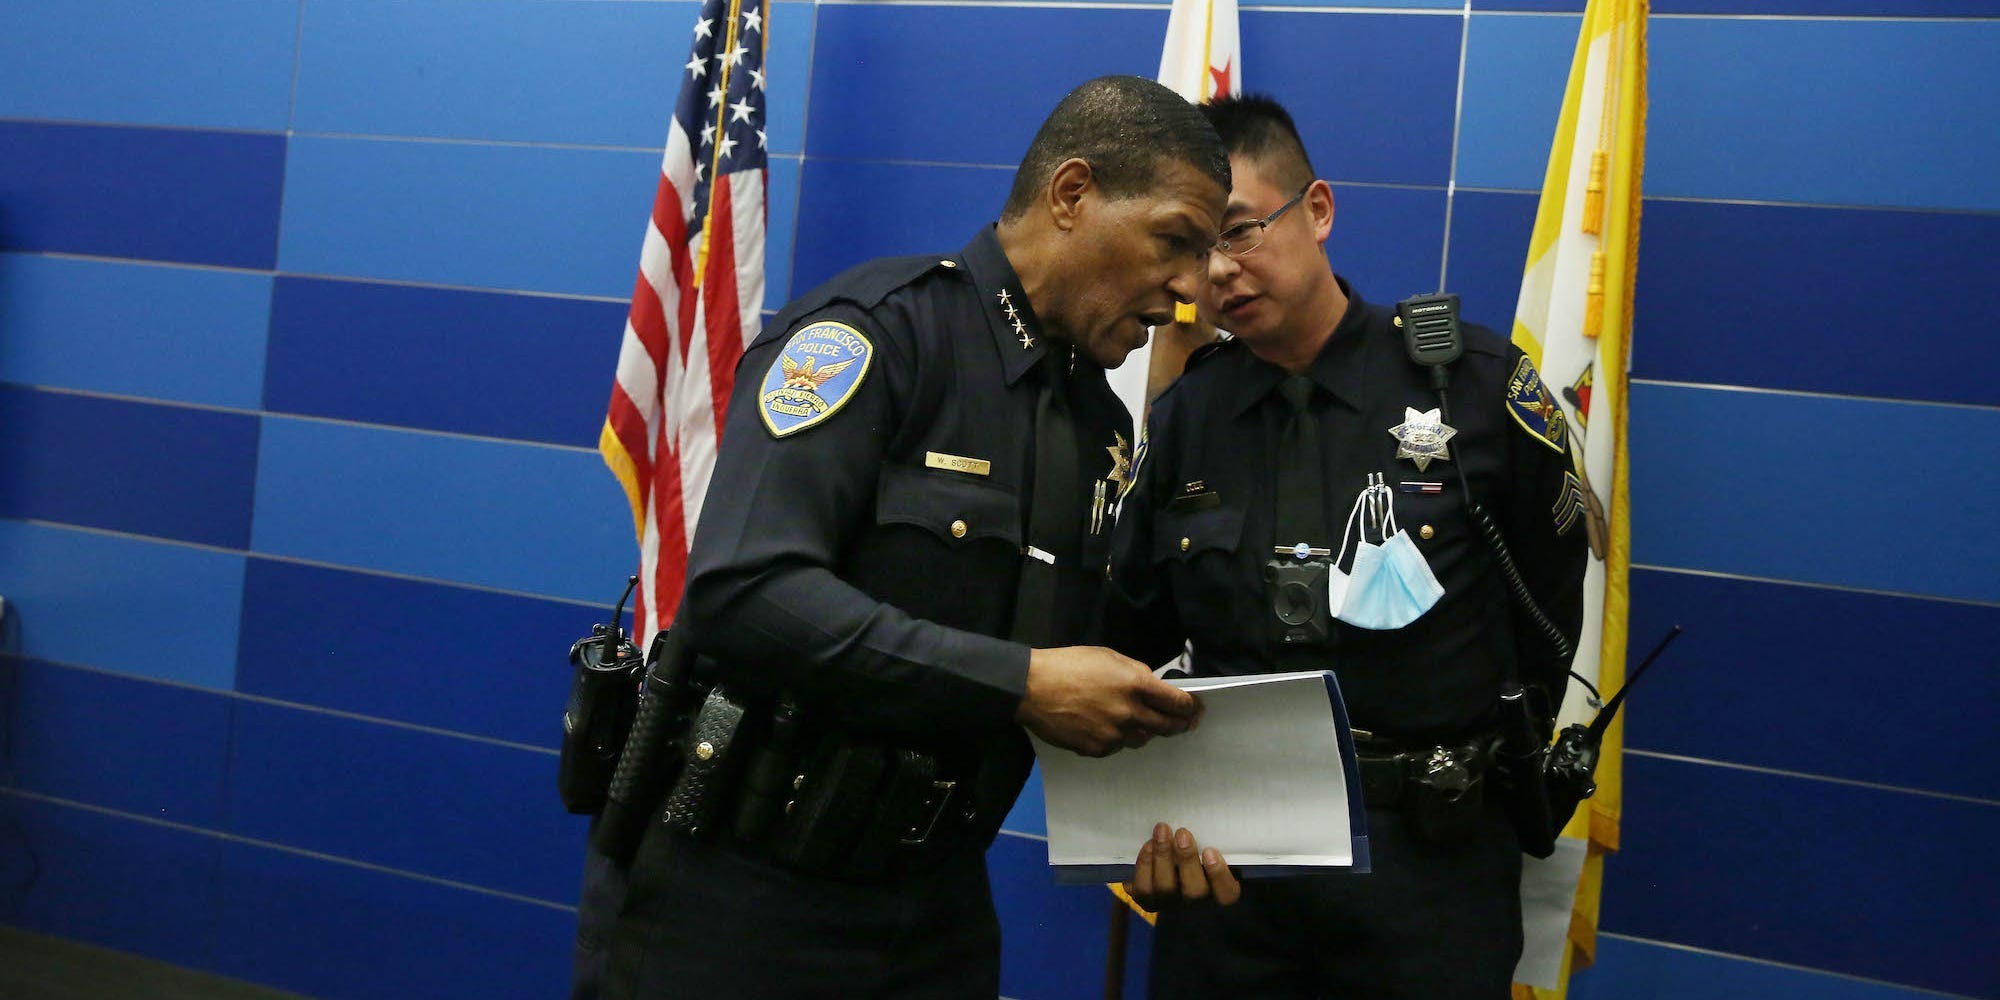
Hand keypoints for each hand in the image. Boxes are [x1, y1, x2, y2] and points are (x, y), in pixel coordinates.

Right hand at [1014, 646, 1201, 756]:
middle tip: (1182, 724)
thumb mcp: (1109, 656)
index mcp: (1136, 684)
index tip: (1195, 710)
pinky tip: (1104, 726)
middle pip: (1166, 726)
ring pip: (1141, 738)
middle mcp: (1130, 713)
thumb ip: (1137, 673)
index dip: (1191, 708)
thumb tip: (1154, 688)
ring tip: (1134, 721)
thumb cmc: (1069, 665)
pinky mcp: (1097, 750)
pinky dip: (1116, 738)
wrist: (1031, 688)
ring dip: (1143, 730)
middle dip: (1177, 725)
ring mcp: (1114, 735)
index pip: (1177, 703)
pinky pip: (1117, 747)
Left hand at [1126, 823, 1239, 907]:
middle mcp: (1196, 904)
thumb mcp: (1210, 850)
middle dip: (1187, 859)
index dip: (1219, 875)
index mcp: (1219, 892)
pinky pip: (1143, 889)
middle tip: (1182, 832)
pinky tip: (1148, 845)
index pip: (1227, 894)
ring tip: (1162, 830)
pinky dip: (1144, 866)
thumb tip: (1214, 818)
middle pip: (1194, 891)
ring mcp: (1170, 904)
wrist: (1171, 868)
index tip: (1210, 852)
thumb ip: (1211, 842)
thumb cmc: (1198, 855)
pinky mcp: (1148, 900)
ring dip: (1162, 857)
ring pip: (1166, 889)